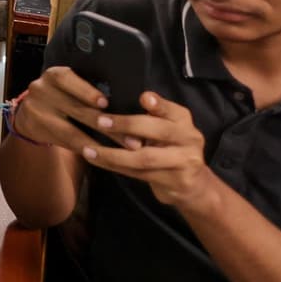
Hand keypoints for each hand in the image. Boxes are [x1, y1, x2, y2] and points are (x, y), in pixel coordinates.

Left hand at [79, 93, 216, 211]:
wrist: (192, 184)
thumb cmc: (170, 147)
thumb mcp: (165, 127)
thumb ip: (152, 114)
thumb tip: (126, 99)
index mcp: (183, 120)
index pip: (171, 110)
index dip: (158, 104)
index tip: (143, 97)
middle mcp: (189, 138)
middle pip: (158, 131)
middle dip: (127, 125)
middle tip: (100, 121)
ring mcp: (184, 161)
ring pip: (145, 158)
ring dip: (113, 154)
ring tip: (89, 150)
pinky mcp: (175, 181)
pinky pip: (139, 174)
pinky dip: (115, 167)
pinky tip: (97, 161)